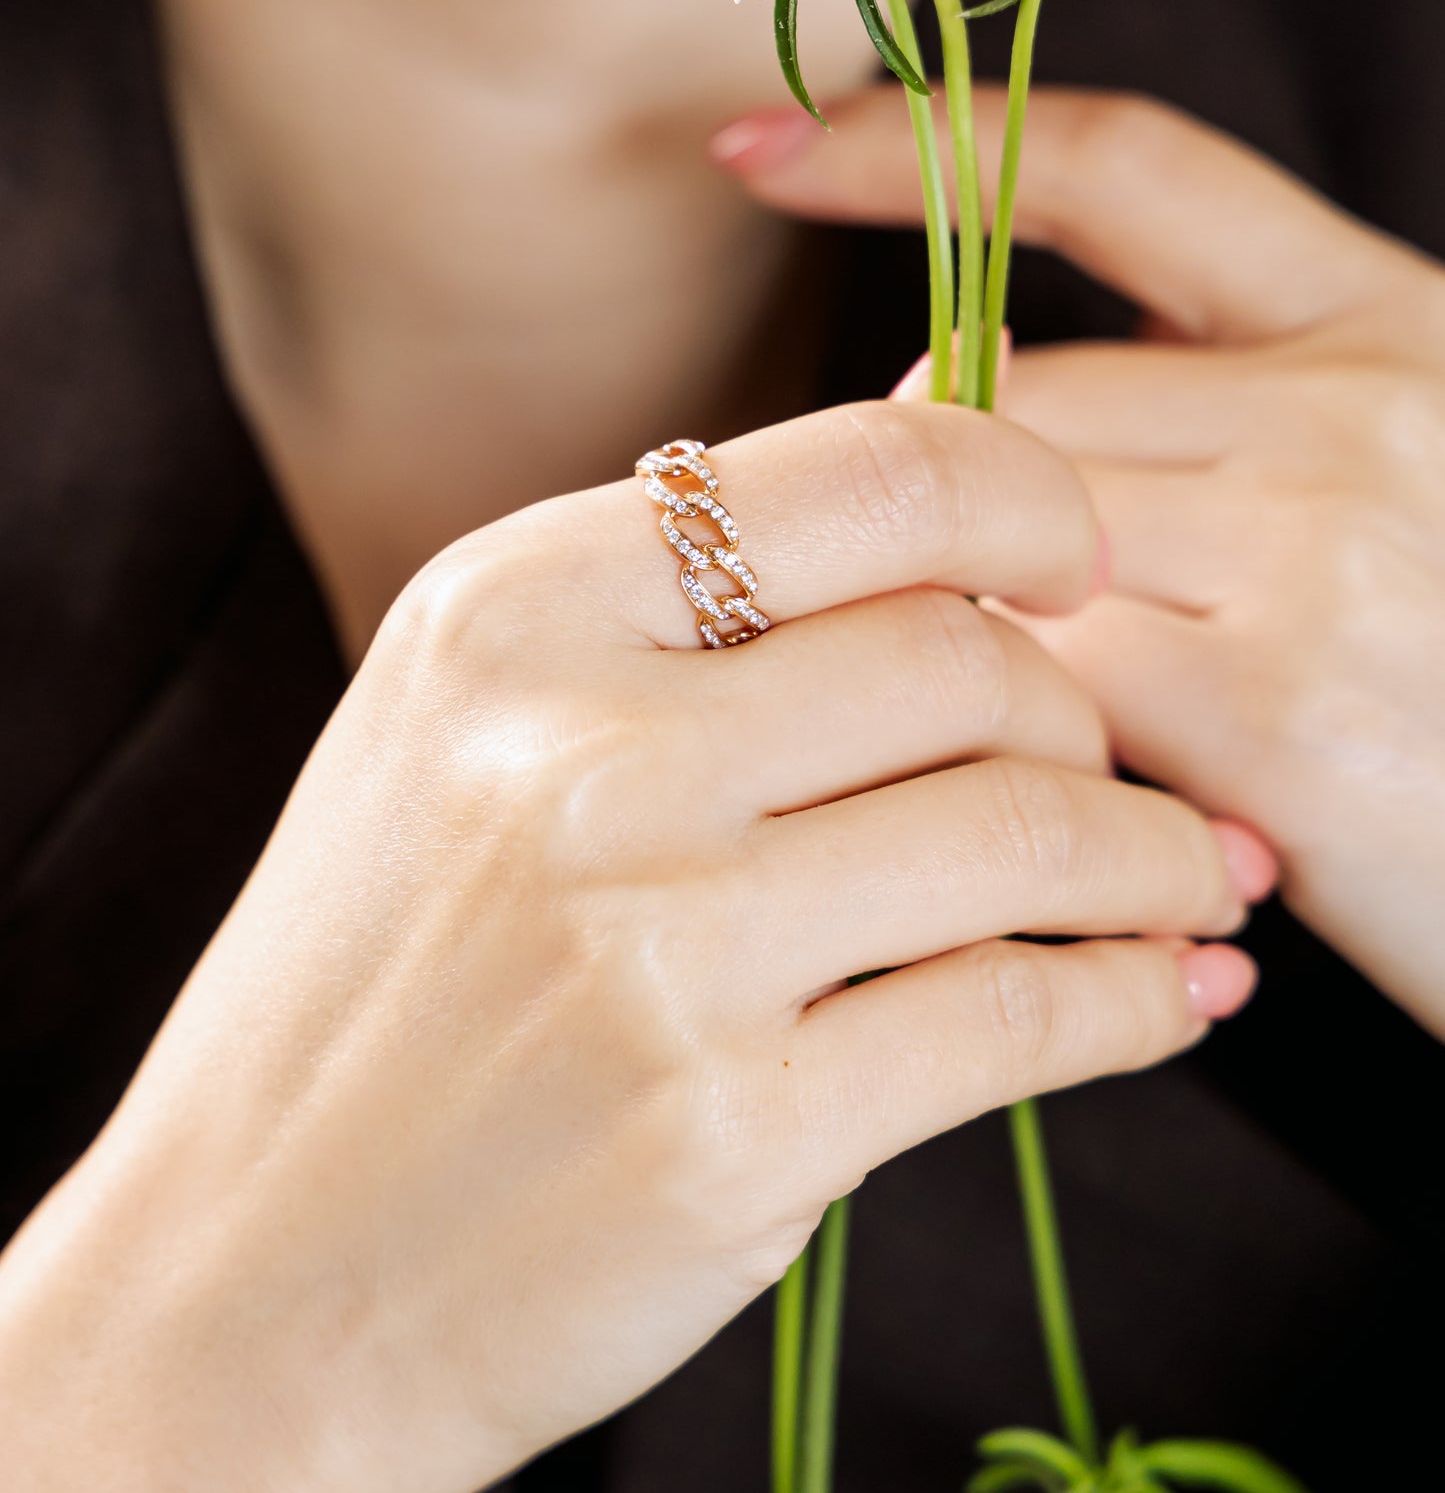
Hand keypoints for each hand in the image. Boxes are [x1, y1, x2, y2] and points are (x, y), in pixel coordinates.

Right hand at [0, 402, 1257, 1492]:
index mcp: (512, 609)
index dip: (1026, 498)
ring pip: (1024, 823)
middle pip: (966, 654)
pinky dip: (1134, 998)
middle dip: (1083, 715)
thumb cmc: (384, 986)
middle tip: (1102, 774)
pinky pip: (1020, 1013)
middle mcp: (577, 748)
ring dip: (1148, 857)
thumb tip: (955, 548)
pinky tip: (1163, 993)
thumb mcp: (468, 732)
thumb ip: (676, 622)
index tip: (1080, 562)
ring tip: (1183, 881)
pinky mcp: (730, 1123)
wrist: (253, 1271)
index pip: (863, 477)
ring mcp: (655, 938)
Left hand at [719, 86, 1444, 1036]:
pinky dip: (1034, 739)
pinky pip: (1036, 685)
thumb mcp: (1393, 472)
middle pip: (1014, 393)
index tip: (761, 143)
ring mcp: (1319, 548)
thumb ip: (1217, 411)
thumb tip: (969, 398)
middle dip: (951, 498)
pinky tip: (1122, 798)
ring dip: (987, 624)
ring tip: (1086, 717)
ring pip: (1002, 539)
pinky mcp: (1272, 715)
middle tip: (998, 608)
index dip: (929, 141)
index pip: (1120, 168)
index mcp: (1386, 318)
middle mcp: (1357, 404)